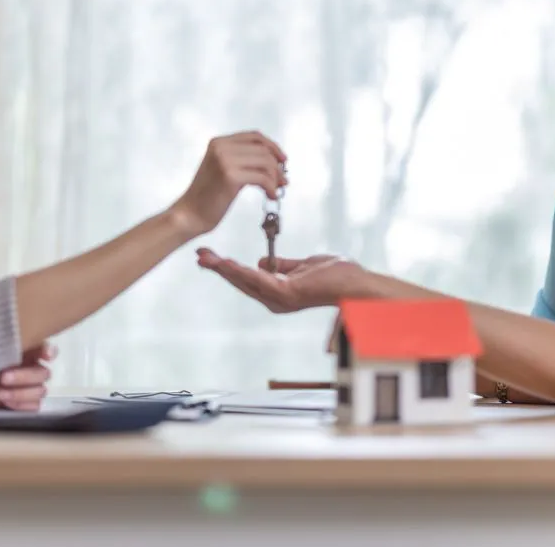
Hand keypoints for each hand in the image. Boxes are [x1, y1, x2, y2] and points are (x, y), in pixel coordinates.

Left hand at [0, 342, 55, 410]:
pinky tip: (6, 402)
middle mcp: (34, 368)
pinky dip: (21, 405)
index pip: (47, 349)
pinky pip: (34, 406)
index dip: (49, 352)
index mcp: (29, 351)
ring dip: (20, 393)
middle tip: (3, 378)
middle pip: (43, 374)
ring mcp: (32, 387)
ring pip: (40, 391)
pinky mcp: (26, 403)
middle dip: (24, 377)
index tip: (45, 356)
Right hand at [169, 131, 286, 237]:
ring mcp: (225, 160)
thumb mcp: (222, 169)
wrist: (190, 215)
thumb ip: (241, 160)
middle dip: (277, 166)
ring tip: (276, 190)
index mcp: (218, 142)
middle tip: (283, 182)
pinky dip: (271, 188)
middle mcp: (221, 147)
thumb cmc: (208, 196)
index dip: (273, 146)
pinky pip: (262, 178)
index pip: (254, 136)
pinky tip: (271, 197)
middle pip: (263, 150)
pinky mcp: (230, 176)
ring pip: (265, 163)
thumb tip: (275, 162)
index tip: (283, 160)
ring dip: (276, 178)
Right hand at [196, 250, 366, 312]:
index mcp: (278, 293)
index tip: (210, 256)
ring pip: (245, 281)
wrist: (355, 283)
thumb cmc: (337, 275)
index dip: (227, 269)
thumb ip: (283, 265)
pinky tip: (227, 262)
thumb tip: (263, 261)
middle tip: (199, 254)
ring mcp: (280, 299)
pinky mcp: (286, 294)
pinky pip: (258, 279)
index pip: (247, 280)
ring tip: (205, 257)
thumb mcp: (303, 266)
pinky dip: (240, 270)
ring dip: (224, 268)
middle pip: (240, 282)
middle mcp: (275, 300)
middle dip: (218, 268)